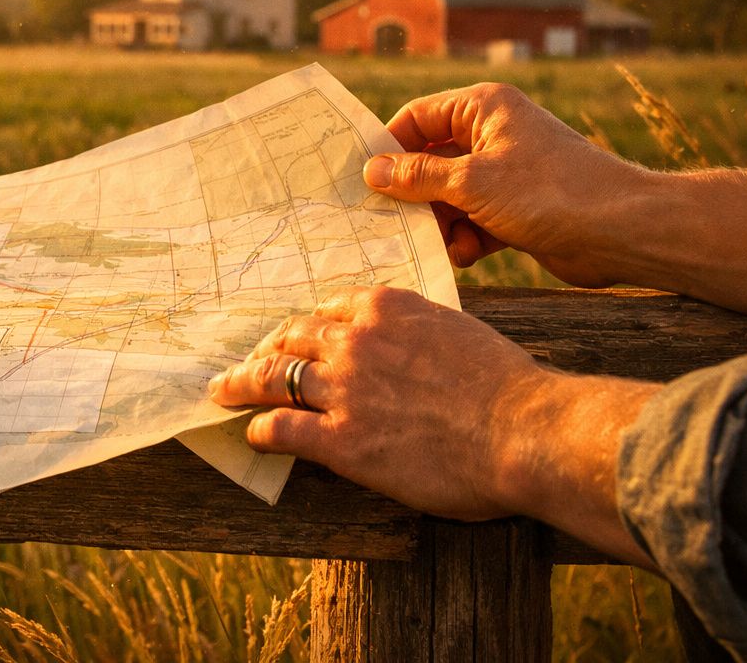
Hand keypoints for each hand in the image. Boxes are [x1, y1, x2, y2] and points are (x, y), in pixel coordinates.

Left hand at [208, 286, 656, 563]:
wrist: (525, 430)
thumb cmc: (507, 386)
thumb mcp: (458, 334)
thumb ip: (419, 333)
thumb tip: (408, 344)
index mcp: (385, 307)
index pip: (327, 308)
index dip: (306, 326)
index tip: (294, 336)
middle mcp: (354, 340)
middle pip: (292, 337)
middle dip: (267, 350)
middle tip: (250, 362)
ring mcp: (343, 388)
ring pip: (274, 377)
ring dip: (242, 383)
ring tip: (222, 391)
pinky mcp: (341, 439)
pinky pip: (282, 427)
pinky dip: (261, 428)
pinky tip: (253, 434)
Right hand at [362, 83, 645, 286]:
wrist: (620, 231)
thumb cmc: (549, 191)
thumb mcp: (471, 182)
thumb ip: (417, 176)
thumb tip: (371, 171)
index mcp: (482, 108)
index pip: (417, 117)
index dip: (388, 146)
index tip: (360, 179)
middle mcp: (492, 134)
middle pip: (429, 160)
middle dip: (412, 193)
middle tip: (385, 220)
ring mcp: (504, 172)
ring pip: (447, 194)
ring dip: (438, 221)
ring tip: (439, 242)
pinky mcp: (514, 207)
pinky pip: (470, 218)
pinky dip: (463, 236)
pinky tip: (464, 253)